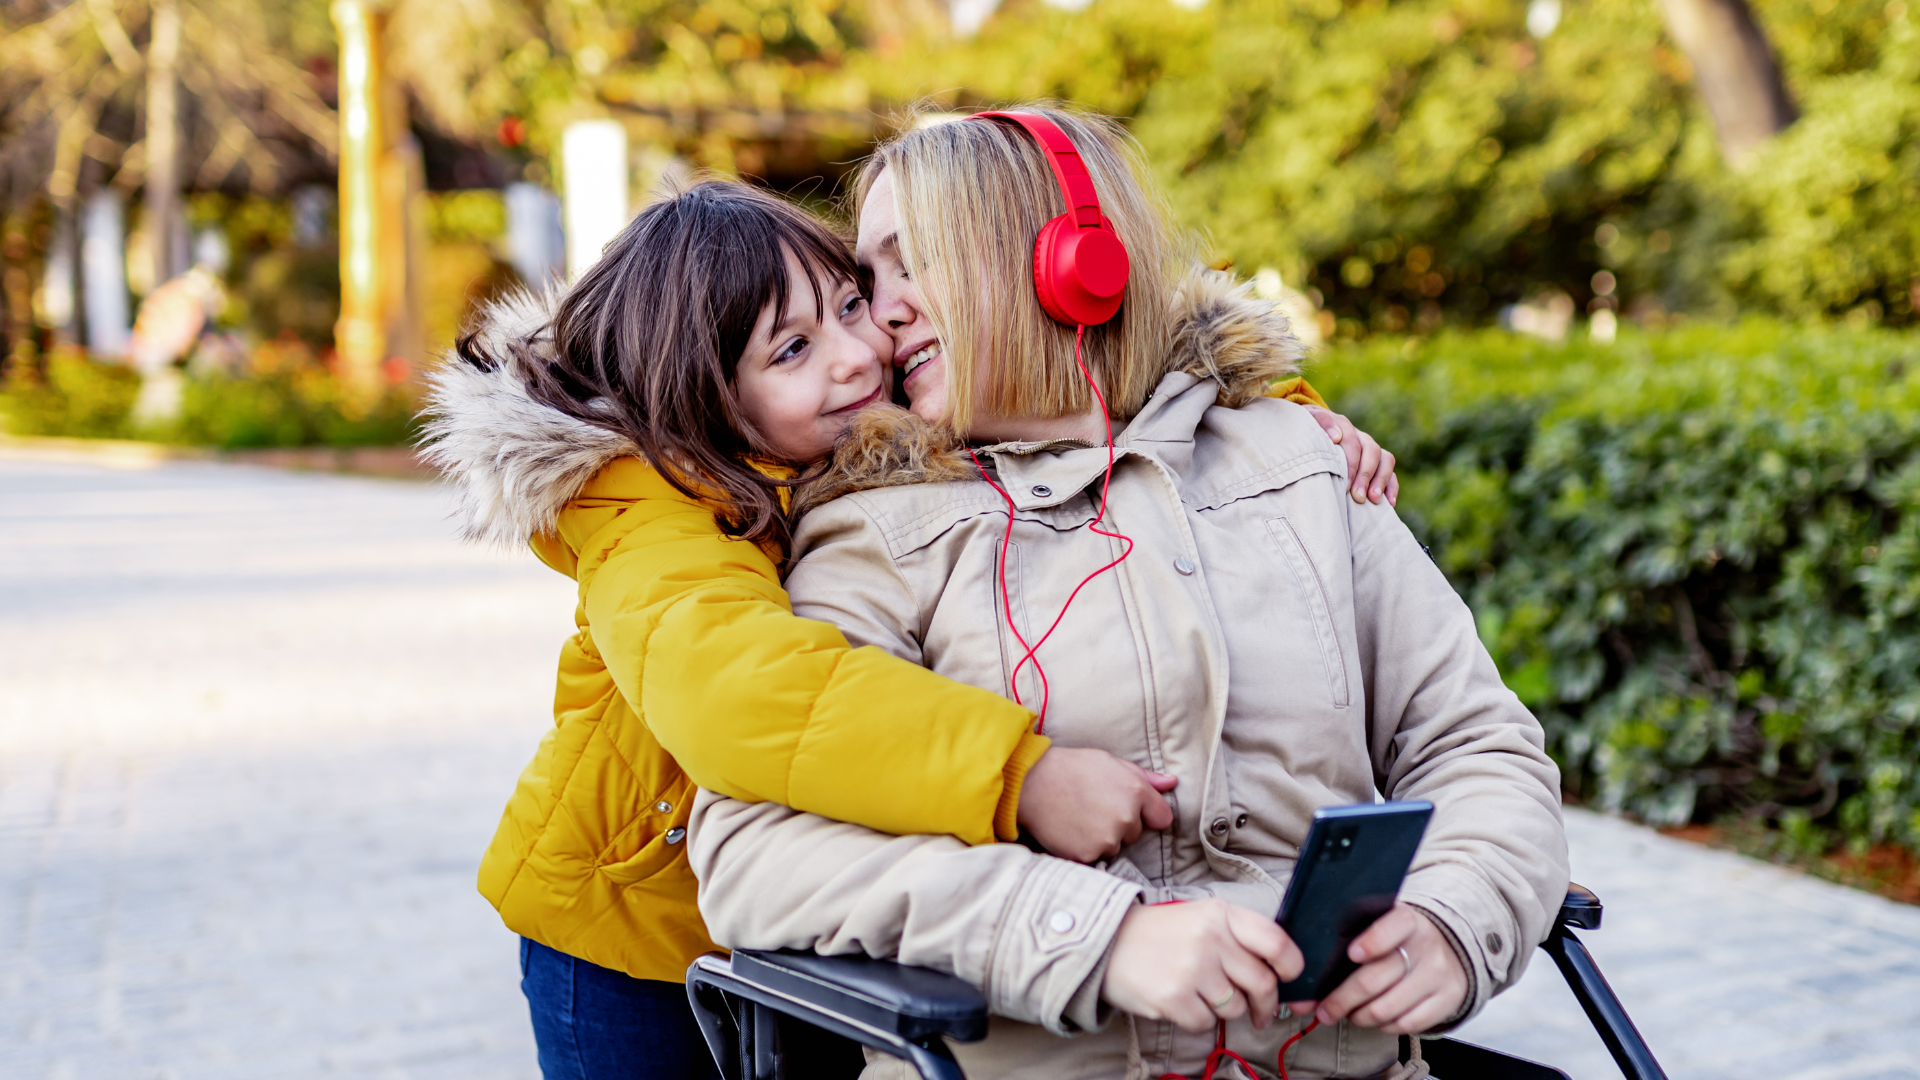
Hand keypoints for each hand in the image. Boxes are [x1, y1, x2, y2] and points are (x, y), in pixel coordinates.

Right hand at [1017, 746, 1176, 862]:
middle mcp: (1126, 819)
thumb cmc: (1070, 768)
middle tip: (1091, 805)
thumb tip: (1172, 783)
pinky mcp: (1088, 856)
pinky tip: (1070, 830)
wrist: (1030, 784)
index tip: (1125, 807)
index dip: (1146, 813)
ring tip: (1078, 816)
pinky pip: (1094, 857)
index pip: (1162, 817)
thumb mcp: (1109, 762)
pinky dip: (1084, 848)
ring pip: (1114, 846)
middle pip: (1134, 833)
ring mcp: (1107, 840)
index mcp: (1136, 792)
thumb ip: (1145, 777)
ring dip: (1101, 837)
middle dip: (1119, 823)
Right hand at [1102, 899, 1303, 1032]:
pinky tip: (1181, 1000)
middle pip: (1262, 984)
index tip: (1288, 978)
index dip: (1292, 966)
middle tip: (1260, 1011)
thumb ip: (1238, 936)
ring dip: (1224, 1008)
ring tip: (1203, 994)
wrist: (1106, 942)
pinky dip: (1197, 1018)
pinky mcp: (1174, 998)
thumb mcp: (1200, 916)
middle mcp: (1210, 939)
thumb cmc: (1159, 932)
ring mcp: (1192, 969)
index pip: (1276, 942)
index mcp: (1221, 914)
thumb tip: (1277, 969)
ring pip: (1235, 1007)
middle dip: (1265, 1004)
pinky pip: (1205, 1023)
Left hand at [1285, 903, 1466, 1035]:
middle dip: (1342, 999)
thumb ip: (1345, 943)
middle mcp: (1426, 945)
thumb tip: (1301, 986)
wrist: (1446, 952)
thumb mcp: (1377, 928)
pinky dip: (1384, 1026)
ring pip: (1387, 1007)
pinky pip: (1407, 1024)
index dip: (1373, 941)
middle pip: (1376, 978)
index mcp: (1406, 919)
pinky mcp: (1448, 999)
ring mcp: (1439, 974)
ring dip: (1359, 1017)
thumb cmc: (1395, 942)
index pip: (1393, 925)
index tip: (1352, 954)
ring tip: (1347, 1014)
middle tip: (1324, 1011)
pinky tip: (1374, 1018)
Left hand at [1305, 406, 1397, 506]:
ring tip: (1373, 500)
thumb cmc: (1305, 435)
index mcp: (1342, 425)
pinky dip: (1391, 486)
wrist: (1309, 432)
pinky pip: (1391, 472)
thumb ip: (1320, 426)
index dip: (1351, 462)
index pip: (1351, 441)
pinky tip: (1389, 502)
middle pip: (1372, 450)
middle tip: (1357, 496)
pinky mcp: (1377, 462)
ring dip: (1381, 480)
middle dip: (1366, 475)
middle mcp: (1359, 436)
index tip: (1344, 485)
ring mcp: (1370, 449)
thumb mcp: (1305, 427)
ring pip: (1385, 459)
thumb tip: (1336, 437)